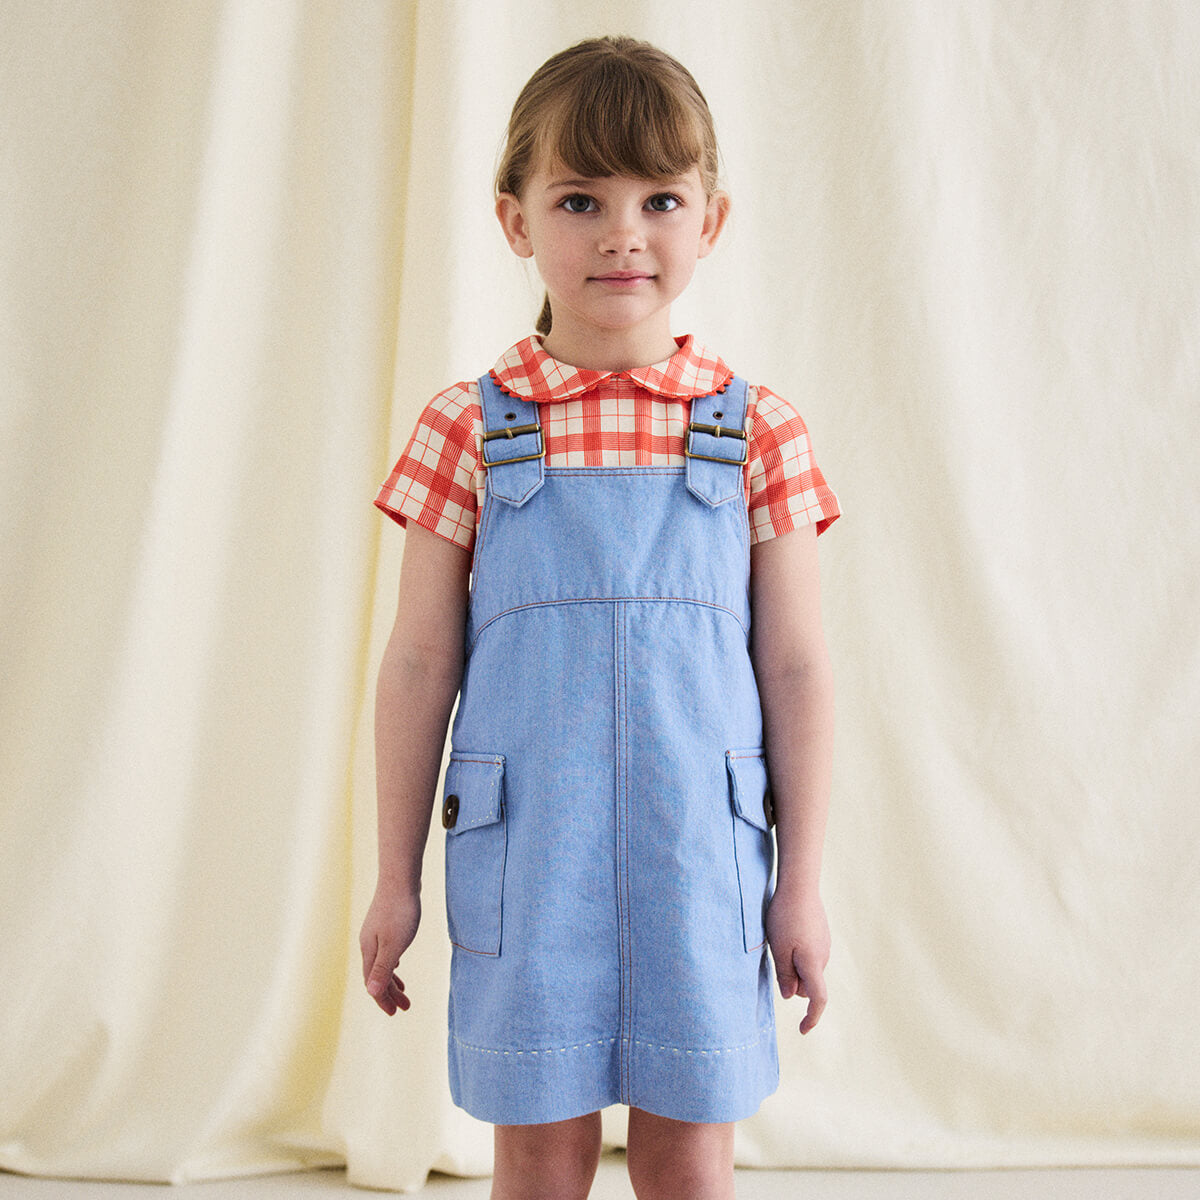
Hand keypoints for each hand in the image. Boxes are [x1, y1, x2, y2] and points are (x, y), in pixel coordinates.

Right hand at [359, 887, 420, 1014]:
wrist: (399, 878)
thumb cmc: (399, 911)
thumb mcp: (394, 944)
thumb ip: (383, 969)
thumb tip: (372, 993)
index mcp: (369, 951)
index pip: (373, 983)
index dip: (383, 999)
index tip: (395, 1013)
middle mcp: (368, 943)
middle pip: (377, 975)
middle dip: (389, 993)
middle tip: (405, 1007)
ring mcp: (375, 932)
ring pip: (381, 963)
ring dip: (392, 979)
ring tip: (404, 992)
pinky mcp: (384, 923)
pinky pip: (385, 951)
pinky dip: (391, 963)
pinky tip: (397, 963)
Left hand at [765, 889, 829, 1033]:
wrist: (800, 885)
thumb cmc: (785, 917)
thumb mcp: (779, 948)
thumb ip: (785, 975)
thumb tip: (791, 996)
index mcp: (813, 964)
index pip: (818, 999)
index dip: (812, 1018)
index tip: (802, 1031)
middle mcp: (823, 957)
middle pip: (809, 984)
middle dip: (794, 984)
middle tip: (775, 958)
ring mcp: (824, 944)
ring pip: (808, 968)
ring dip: (794, 966)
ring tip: (778, 940)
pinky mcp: (821, 934)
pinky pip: (810, 954)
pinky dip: (797, 953)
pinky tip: (786, 932)